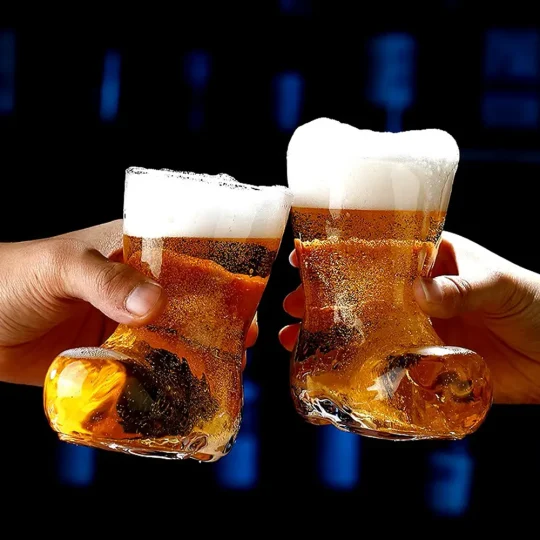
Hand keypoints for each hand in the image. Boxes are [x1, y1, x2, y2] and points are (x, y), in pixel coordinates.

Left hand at [0, 220, 257, 385]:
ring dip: (197, 350)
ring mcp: (125, 320)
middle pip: (188, 299)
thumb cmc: (11, 277)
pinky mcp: (112, 353)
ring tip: (225, 367)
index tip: (245, 296)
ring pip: (172, 334)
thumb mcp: (59, 266)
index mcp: (131, 248)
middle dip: (217, 318)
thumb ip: (104, 280)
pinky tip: (185, 387)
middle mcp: (135, 284)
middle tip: (242, 340)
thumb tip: (152, 305)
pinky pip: (148, 364)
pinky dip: (166, 375)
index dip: (219, 272)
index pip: (186, 253)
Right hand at [279, 231, 539, 403]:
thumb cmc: (535, 301)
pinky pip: (386, 366)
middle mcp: (416, 295)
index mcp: (430, 263)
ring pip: (364, 330)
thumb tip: (418, 295)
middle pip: (360, 293)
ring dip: (330, 334)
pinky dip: (360, 369)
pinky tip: (333, 372)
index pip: (376, 252)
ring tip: (295, 340)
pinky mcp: (425, 362)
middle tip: (293, 305)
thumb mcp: (499, 283)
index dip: (339, 253)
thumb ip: (461, 286)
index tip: (305, 256)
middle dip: (323, 298)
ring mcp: (417, 329)